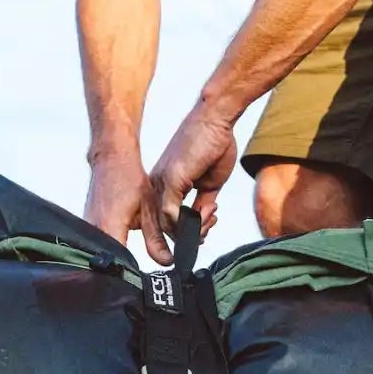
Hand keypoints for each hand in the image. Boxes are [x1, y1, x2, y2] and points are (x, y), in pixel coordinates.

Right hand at [85, 148, 169, 265]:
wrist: (112, 159)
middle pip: (108, 261)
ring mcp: (87, 228)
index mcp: (109, 227)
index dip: (131, 272)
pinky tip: (121, 239)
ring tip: (130, 247)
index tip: (142, 274)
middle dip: (125, 266)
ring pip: (102, 253)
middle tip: (140, 262)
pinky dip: (111, 245)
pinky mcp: (86, 225)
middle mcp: (93, 229)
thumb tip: (166, 260)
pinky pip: (98, 244)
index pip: (117, 264)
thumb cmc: (127, 178)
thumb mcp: (149, 210)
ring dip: (118, 255)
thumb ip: (156, 239)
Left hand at [149, 104, 237, 240]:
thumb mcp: (209, 182)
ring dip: (192, 230)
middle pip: (155, 228)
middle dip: (170, 246)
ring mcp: (162, 182)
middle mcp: (158, 184)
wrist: (217, 120)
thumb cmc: (214, 144)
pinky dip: (189, 223)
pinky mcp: (170, 179)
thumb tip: (201, 221)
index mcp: (165, 185)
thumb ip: (203, 202)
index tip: (178, 254)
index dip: (164, 241)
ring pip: (166, 224)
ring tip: (209, 221)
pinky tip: (205, 217)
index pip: (156, 221)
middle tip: (190, 249)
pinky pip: (170, 214)